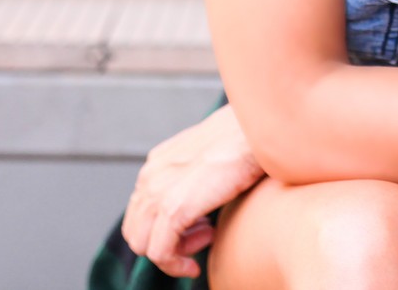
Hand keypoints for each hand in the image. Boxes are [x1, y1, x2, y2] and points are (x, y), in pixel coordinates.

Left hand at [122, 103, 266, 277]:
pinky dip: (176, 265)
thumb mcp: (214, 156)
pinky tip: (196, 264)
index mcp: (158, 162)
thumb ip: (198, 174)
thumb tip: (205, 194)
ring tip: (207, 239)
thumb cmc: (249, 140)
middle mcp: (150, 175)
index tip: (202, 226)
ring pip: (142, 244)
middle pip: (136, 229)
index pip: (142, 210)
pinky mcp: (173, 208)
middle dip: (167, 241)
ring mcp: (158, 191)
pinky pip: (160, 253)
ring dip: (174, 253)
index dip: (168, 226)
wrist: (261, 131)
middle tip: (205, 233)